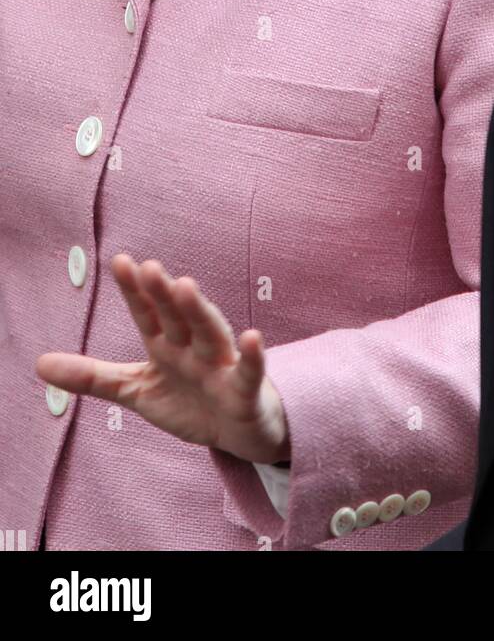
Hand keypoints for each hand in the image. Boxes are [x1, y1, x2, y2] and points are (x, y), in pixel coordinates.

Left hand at [36, 254, 288, 463]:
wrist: (236, 432)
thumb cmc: (189, 401)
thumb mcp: (136, 390)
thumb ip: (93, 376)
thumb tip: (38, 364)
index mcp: (166, 346)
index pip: (147, 315)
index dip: (135, 291)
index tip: (119, 262)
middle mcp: (193, 348)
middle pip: (177, 318)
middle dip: (163, 294)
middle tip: (150, 268)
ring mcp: (221, 366)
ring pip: (211, 334)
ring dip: (200, 311)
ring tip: (186, 286)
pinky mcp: (245, 391)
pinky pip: (250, 372)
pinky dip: (253, 356)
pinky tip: (252, 337)